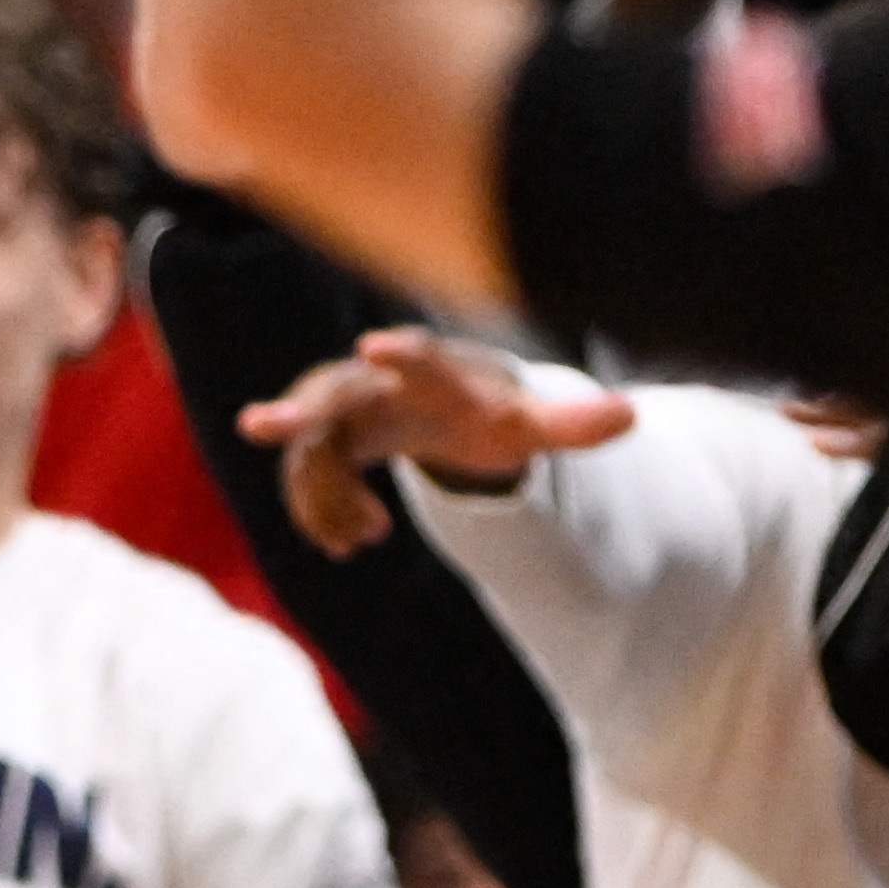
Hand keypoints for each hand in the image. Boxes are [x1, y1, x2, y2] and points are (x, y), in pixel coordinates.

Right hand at [235, 321, 630, 554]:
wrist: (443, 410)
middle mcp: (374, 384)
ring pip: (314, 454)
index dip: (399, 354)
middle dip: (295, 410)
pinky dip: (322, 513)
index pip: (414, 357)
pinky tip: (357, 540)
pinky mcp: (321, 440)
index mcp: (430, 375)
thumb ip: (572, 424)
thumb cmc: (488, 412)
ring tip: (368, 538)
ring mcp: (340, 412)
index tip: (373, 347)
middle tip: (256, 425)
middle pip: (328, 393)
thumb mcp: (527, 426)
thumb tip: (632, 415)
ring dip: (330, 500)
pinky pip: (304, 477)